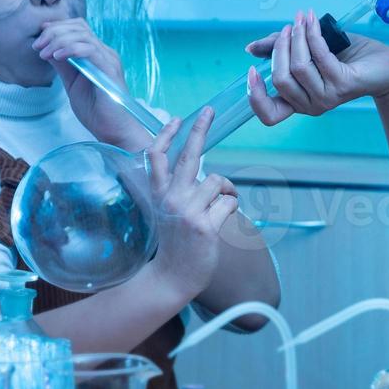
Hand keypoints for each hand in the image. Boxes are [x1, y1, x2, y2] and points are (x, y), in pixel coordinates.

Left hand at [33, 18, 150, 151]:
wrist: (113, 131)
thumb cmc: (96, 111)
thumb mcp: (72, 83)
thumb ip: (62, 65)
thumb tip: (47, 48)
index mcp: (97, 55)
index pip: (79, 28)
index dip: (58, 27)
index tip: (39, 36)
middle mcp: (105, 53)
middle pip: (79, 27)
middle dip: (54, 31)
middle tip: (37, 46)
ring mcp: (108, 60)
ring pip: (83, 35)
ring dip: (58, 40)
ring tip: (43, 53)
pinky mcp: (109, 69)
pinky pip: (89, 50)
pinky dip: (70, 49)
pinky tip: (56, 57)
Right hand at [146, 108, 239, 299]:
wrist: (171, 277)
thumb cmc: (174, 244)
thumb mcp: (167, 213)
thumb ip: (178, 191)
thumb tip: (205, 174)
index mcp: (159, 194)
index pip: (157, 156)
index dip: (166, 135)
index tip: (176, 119)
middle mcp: (171, 198)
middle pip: (188, 156)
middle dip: (199, 129)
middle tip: (209, 111)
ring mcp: (187, 211)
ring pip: (218, 182)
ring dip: (226, 192)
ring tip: (220, 208)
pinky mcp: (205, 225)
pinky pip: (230, 202)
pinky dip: (231, 209)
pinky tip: (221, 222)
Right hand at [243, 9, 388, 124]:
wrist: (383, 63)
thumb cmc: (346, 57)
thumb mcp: (307, 51)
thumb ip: (278, 50)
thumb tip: (251, 48)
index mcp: (299, 102)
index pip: (270, 115)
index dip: (256, 96)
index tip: (251, 70)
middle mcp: (311, 106)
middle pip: (280, 79)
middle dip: (280, 47)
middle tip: (289, 27)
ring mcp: (327, 97)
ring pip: (298, 67)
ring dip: (297, 37)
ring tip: (301, 19)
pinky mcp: (343, 84)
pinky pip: (319, 57)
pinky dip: (312, 34)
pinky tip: (313, 21)